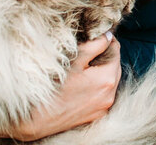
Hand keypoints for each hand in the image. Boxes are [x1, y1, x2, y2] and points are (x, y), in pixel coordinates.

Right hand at [6, 33, 120, 139]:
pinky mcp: (97, 115)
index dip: (107, 41)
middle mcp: (110, 95)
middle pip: (115, 66)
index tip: (96, 38)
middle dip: (106, 56)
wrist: (39, 118)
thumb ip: (95, 45)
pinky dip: (99, 86)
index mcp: (107, 78)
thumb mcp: (75, 60)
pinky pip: (104, 95)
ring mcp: (104, 107)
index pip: (116, 51)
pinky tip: (84, 84)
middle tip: (90, 52)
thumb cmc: (55, 86)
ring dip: (103, 71)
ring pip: (111, 81)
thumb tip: (108, 36)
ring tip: (85, 68)